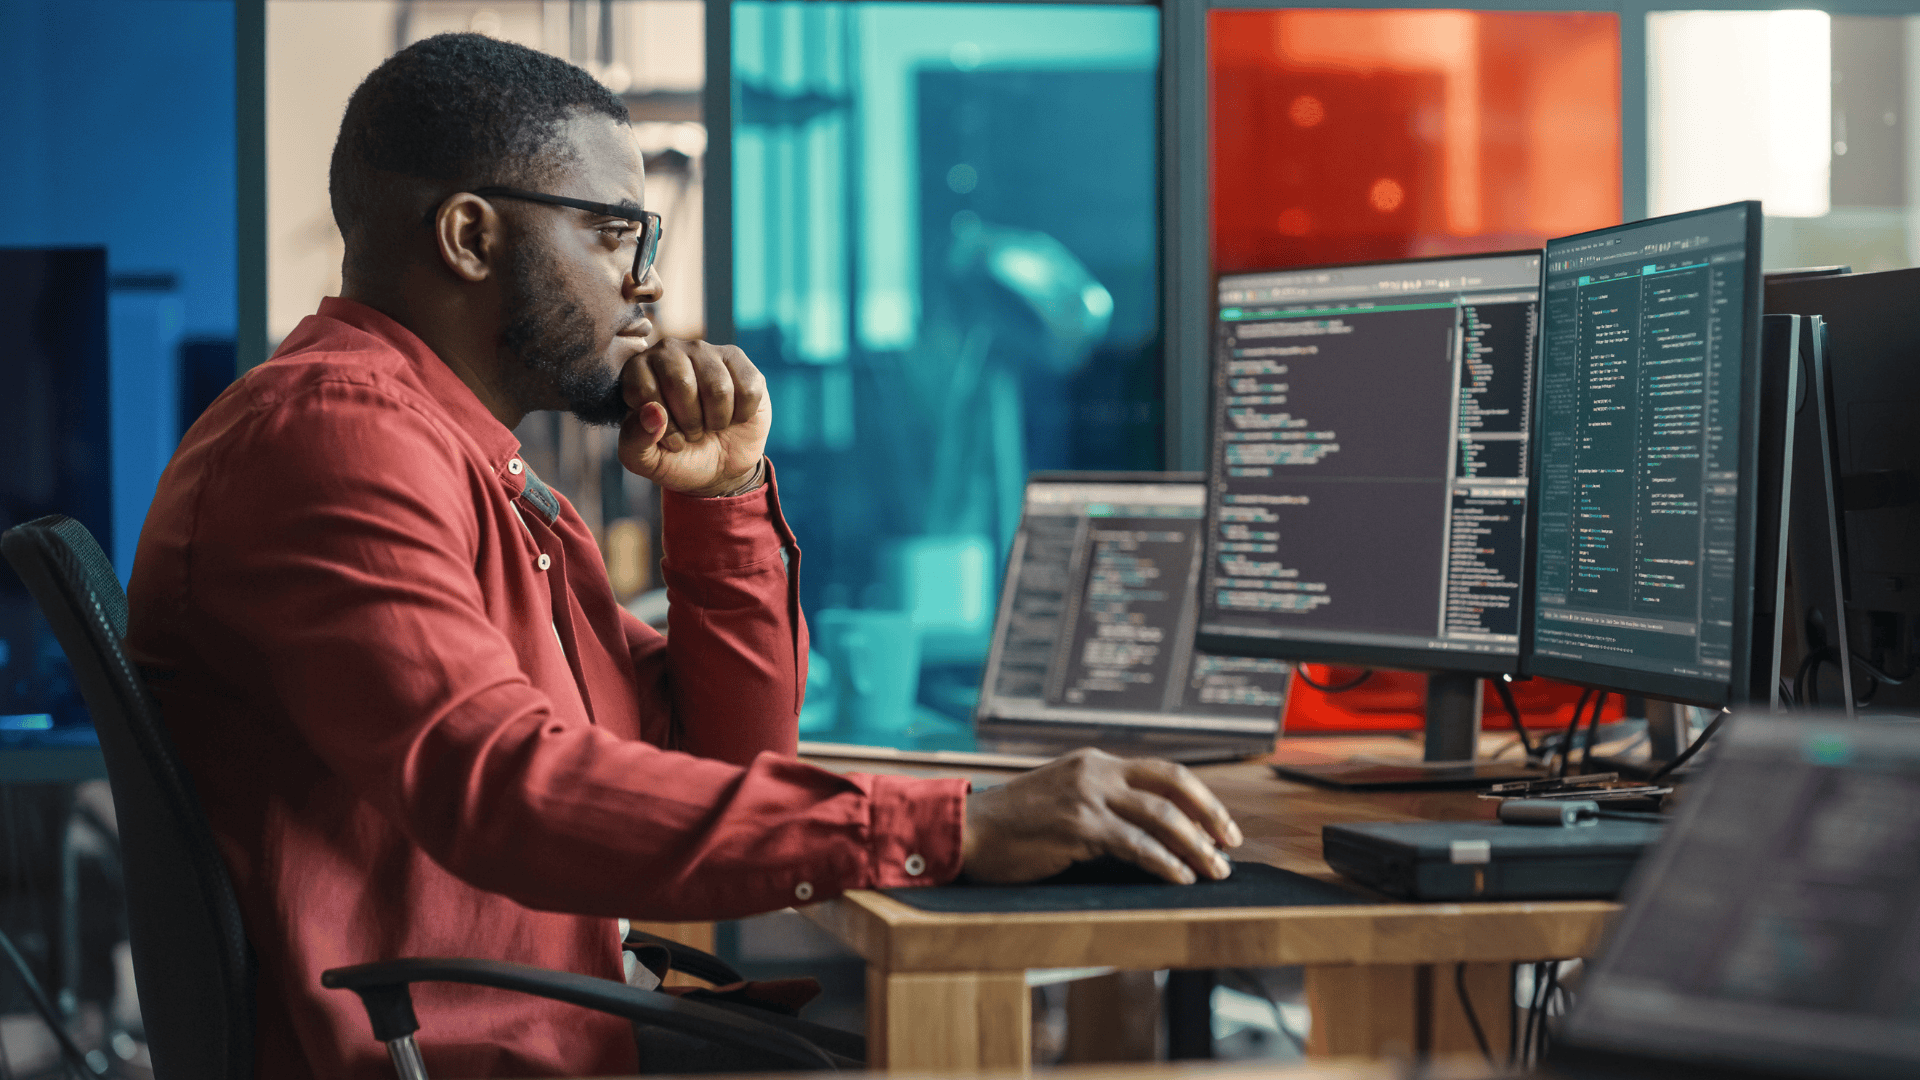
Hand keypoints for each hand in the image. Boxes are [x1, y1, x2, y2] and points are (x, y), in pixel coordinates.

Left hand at [617, 339, 770, 496]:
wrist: (718, 467)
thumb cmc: (676, 458)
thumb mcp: (645, 460)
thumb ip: (635, 440)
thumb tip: (653, 412)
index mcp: (637, 370)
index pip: (643, 390)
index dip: (658, 425)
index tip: (665, 438)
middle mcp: (668, 352)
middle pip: (681, 383)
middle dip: (690, 422)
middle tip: (691, 432)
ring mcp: (705, 352)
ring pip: (718, 388)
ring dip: (717, 420)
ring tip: (711, 424)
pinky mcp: (738, 360)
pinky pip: (748, 389)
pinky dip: (741, 415)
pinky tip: (733, 415)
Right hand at [960, 749, 1243, 884]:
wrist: (968, 830)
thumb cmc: (1014, 826)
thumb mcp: (1063, 799)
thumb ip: (1103, 805)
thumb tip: (1153, 834)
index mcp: (1095, 762)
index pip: (1164, 772)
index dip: (1200, 798)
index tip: (1223, 824)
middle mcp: (1096, 771)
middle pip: (1172, 786)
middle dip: (1210, 817)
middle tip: (1231, 845)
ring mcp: (1087, 796)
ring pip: (1161, 816)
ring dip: (1195, 847)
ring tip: (1215, 870)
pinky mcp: (1078, 826)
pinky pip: (1135, 844)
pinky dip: (1164, 862)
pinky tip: (1179, 877)